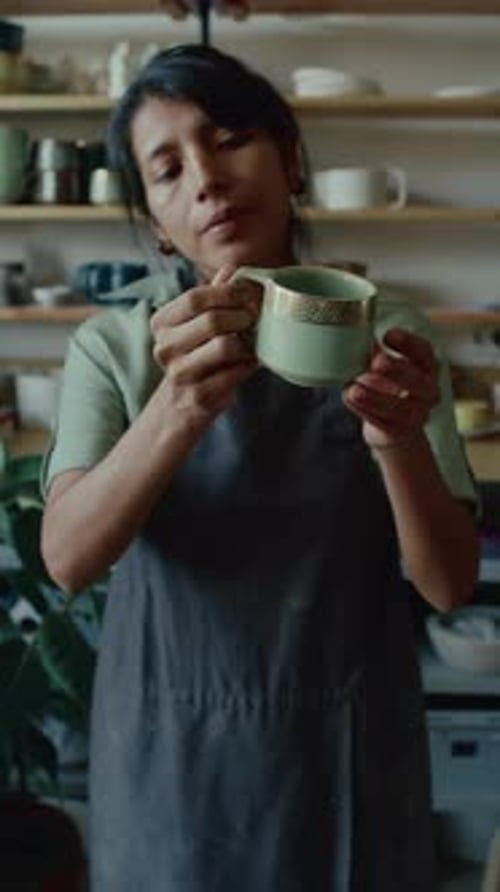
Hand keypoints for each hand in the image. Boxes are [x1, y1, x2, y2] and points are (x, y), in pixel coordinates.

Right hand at [150, 265, 259, 423]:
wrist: (179, 407)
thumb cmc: (194, 359)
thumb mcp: (195, 326)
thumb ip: (212, 297)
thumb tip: (233, 269)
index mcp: (161, 324)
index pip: (195, 298)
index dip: (227, 293)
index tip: (246, 294)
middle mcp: (164, 348)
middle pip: (212, 320)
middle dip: (242, 316)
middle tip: (255, 318)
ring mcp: (179, 374)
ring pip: (225, 346)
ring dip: (247, 341)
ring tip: (251, 341)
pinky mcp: (198, 397)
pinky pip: (235, 372)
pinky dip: (248, 365)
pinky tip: (248, 363)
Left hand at [342, 327, 439, 450]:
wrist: (395, 430)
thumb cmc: (389, 389)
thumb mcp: (384, 367)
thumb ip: (372, 351)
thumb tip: (349, 328)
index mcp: (426, 368)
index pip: (424, 352)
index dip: (409, 343)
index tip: (388, 334)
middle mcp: (427, 392)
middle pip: (417, 381)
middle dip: (397, 371)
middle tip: (377, 362)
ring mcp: (415, 415)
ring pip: (397, 407)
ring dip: (374, 397)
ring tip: (353, 388)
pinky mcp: (398, 432)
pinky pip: (380, 421)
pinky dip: (363, 410)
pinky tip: (349, 397)